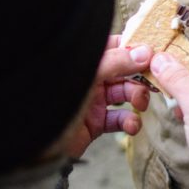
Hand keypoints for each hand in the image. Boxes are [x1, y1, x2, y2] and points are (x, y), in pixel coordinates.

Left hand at [63, 36, 152, 158]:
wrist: (33, 142)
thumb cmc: (52, 98)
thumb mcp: (87, 74)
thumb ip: (116, 62)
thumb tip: (146, 52)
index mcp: (85, 58)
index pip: (115, 46)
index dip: (136, 49)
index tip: (154, 55)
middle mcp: (90, 76)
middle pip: (125, 71)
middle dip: (140, 77)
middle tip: (153, 84)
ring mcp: (93, 100)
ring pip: (125, 94)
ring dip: (138, 98)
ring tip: (140, 105)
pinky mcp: (95, 123)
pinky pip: (119, 119)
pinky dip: (129, 122)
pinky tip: (132, 125)